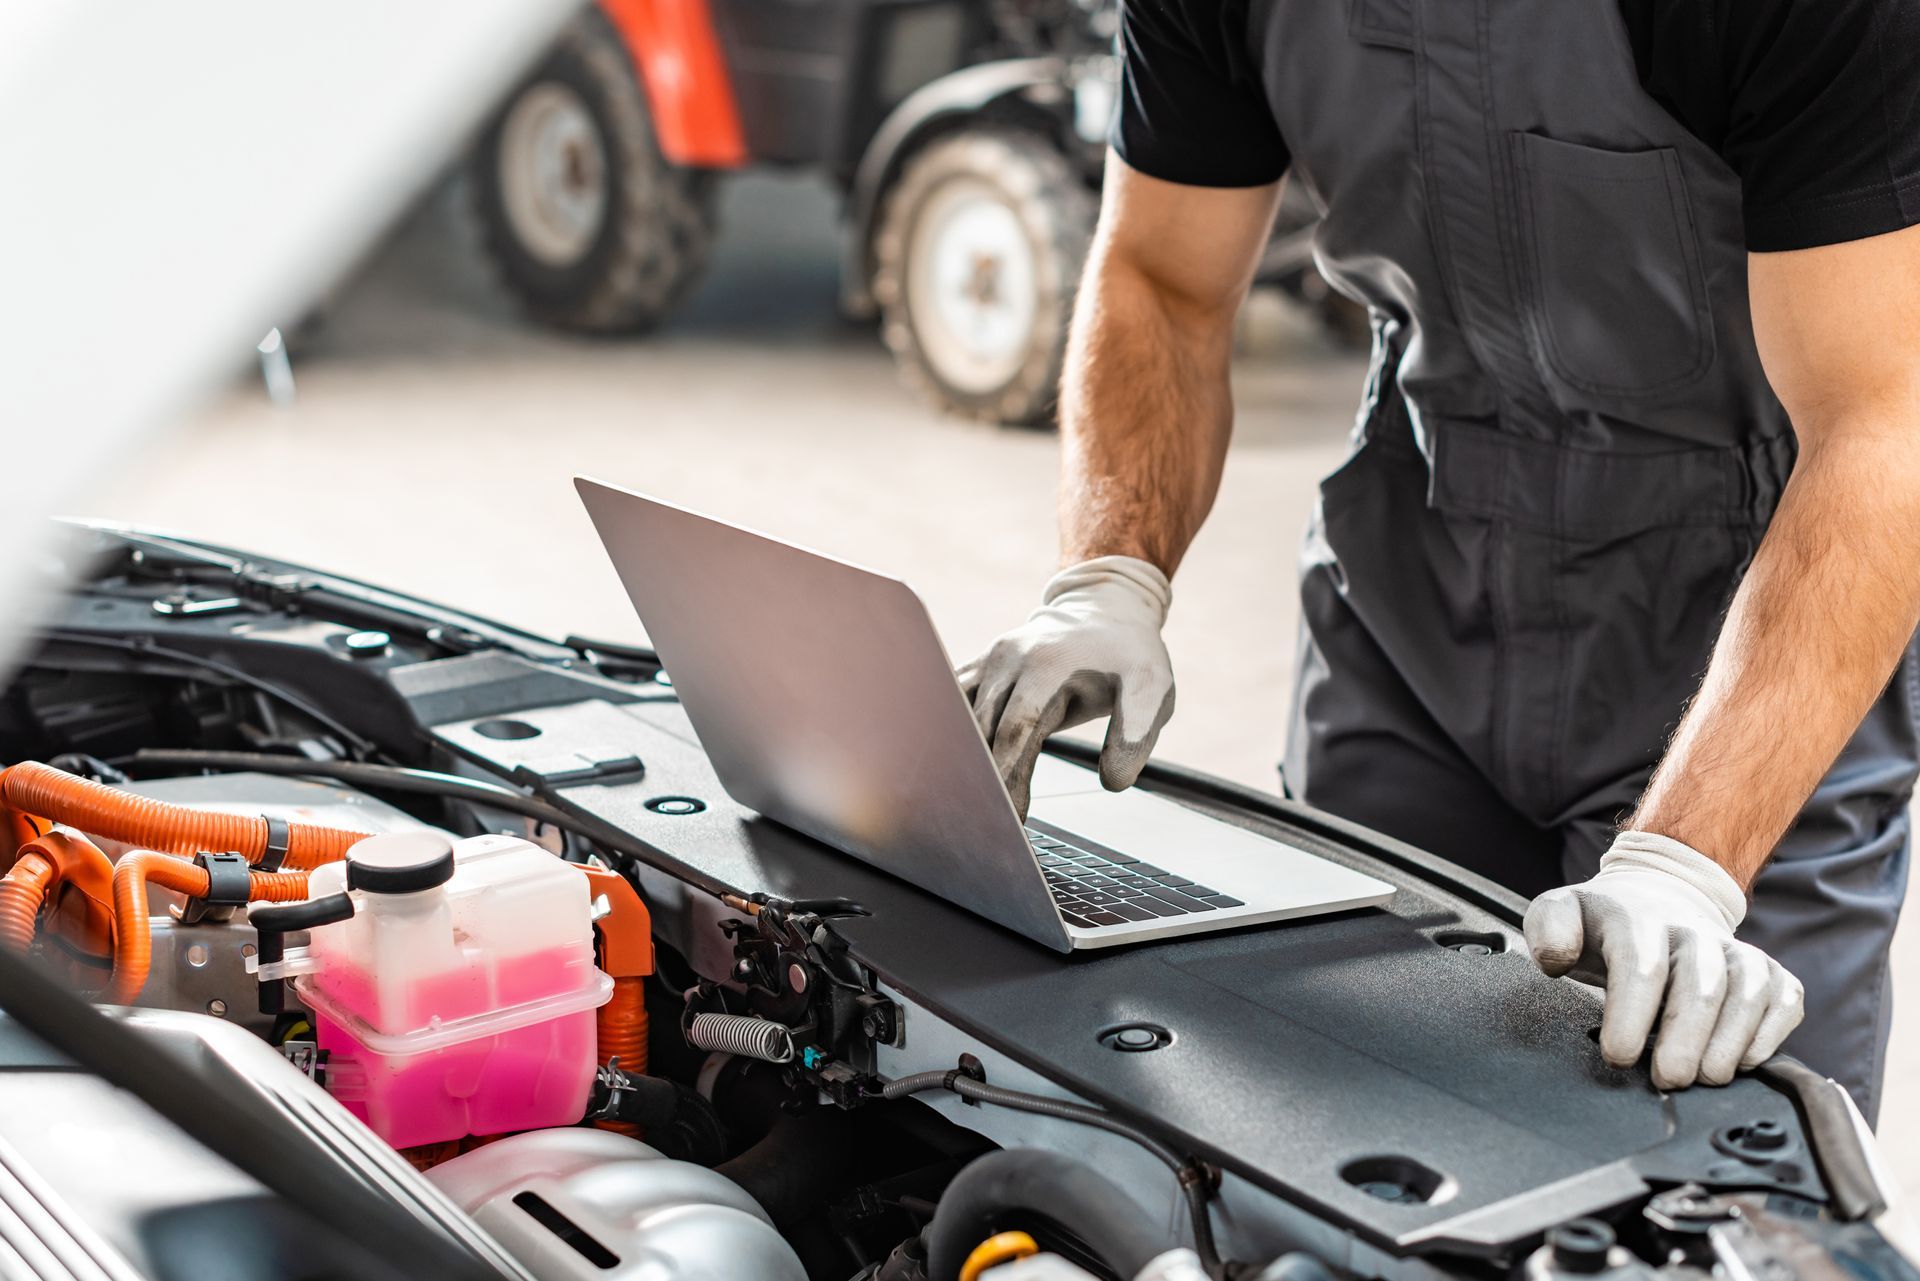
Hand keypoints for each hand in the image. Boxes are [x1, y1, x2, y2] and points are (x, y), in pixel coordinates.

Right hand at [957, 556, 1174, 817]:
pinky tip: (952, 772)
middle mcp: (1009, 660)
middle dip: (982, 779)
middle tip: (987, 825)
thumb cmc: (1129, 654)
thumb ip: (1136, 732)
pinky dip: (951, 737)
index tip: (1006, 814)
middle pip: (981, 729)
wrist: (1103, 609)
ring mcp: (989, 662)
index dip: (1006, 772)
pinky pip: (954, 704)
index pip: (1015, 728)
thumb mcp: (1152, 686)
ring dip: (961, 761)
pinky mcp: (980, 667)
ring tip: (969, 806)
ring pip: (960, 718)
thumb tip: (1113, 783)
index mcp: (1047, 665)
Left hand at [1524, 831, 1803, 1088]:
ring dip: (1730, 1043)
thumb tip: (1556, 958)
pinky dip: (1768, 1035)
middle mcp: (1693, 932)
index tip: (1618, 1055)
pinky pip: (1784, 1000)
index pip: (1641, 966)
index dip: (1632, 1015)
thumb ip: (1549, 929)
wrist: (1658, 897)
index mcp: (1637, 918)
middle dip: (1686, 1039)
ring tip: (1705, 1078)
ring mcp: (1735, 950)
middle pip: (1702, 985)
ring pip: (1749, 993)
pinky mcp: (1769, 971)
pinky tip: (1742, 1061)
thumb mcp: (1561, 913)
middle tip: (1667, 1079)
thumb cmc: (1606, 923)